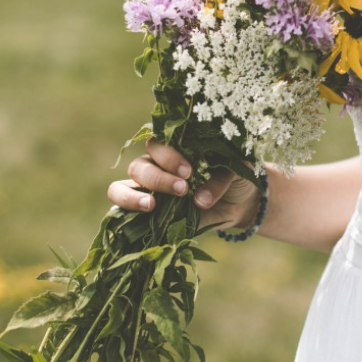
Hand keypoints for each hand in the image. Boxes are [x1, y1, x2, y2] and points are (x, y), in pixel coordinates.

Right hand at [107, 141, 261, 230]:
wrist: (241, 202)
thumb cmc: (235, 177)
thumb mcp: (236, 172)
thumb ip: (219, 180)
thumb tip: (200, 200)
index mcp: (174, 149)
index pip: (156, 145)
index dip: (168, 157)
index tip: (189, 171)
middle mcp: (156, 167)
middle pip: (139, 166)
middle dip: (158, 178)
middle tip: (182, 189)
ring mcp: (147, 191)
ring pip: (120, 187)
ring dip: (133, 196)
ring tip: (151, 205)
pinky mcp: (147, 214)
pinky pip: (123, 211)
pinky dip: (127, 212)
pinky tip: (144, 216)